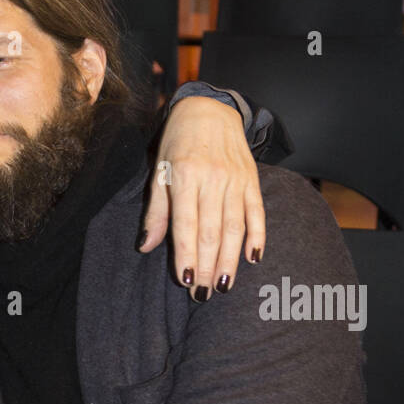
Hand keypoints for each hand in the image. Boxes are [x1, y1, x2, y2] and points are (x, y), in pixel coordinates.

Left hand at [140, 95, 266, 298]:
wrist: (210, 110)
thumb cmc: (177, 145)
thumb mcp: (159, 173)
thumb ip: (156, 212)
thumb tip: (146, 247)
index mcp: (185, 178)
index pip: (186, 224)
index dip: (187, 255)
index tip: (187, 281)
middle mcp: (213, 179)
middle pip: (212, 231)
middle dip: (208, 266)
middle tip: (204, 294)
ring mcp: (235, 180)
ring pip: (235, 227)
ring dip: (230, 260)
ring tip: (224, 286)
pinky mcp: (252, 180)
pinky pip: (257, 212)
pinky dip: (257, 235)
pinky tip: (253, 258)